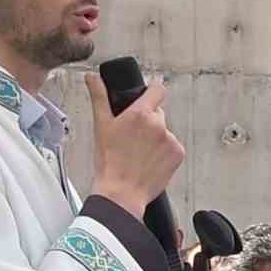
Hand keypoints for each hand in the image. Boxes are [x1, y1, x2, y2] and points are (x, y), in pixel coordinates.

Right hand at [85, 73, 184, 218]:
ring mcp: (171, 140)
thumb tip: (92, 77)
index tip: (148, 95)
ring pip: (164, 131)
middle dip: (147, 120)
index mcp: (141, 114)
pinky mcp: (178, 154)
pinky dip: (164, 151)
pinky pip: (172, 146)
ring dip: (155, 137)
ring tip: (139, 152)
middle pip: (158, 113)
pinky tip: (149, 160)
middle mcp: (159, 125)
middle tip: (133, 136)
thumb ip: (99, 97)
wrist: (122, 194)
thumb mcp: (101, 126)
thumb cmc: (110, 162)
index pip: (157, 89)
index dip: (152, 90)